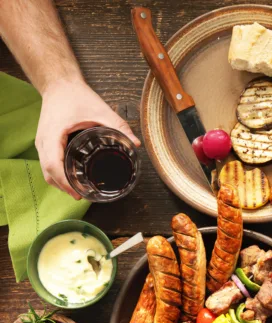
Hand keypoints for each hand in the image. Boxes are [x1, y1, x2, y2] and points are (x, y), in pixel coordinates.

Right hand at [36, 76, 140, 198]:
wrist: (59, 84)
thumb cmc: (76, 96)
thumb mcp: (101, 110)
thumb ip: (119, 127)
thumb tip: (137, 144)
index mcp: (53, 134)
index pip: (53, 165)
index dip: (65, 182)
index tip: (78, 193)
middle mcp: (43, 140)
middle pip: (48, 172)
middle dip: (65, 187)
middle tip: (84, 196)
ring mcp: (42, 142)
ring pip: (46, 170)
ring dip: (60, 182)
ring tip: (79, 191)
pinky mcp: (45, 141)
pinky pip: (48, 163)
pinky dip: (58, 174)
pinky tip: (72, 179)